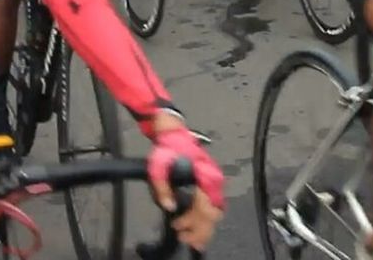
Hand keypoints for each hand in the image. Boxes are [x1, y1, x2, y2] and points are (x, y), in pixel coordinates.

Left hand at [147, 125, 224, 249]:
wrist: (173, 133)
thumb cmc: (168, 148)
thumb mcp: (158, 167)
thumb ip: (162, 188)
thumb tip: (169, 207)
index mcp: (205, 176)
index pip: (207, 208)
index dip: (195, 223)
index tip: (180, 230)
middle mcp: (213, 180)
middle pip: (214, 214)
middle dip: (201, 231)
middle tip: (185, 239)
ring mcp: (214, 181)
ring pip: (214, 212)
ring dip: (202, 226)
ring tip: (187, 236)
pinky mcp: (210, 183)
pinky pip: (211, 205)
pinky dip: (203, 218)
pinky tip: (191, 223)